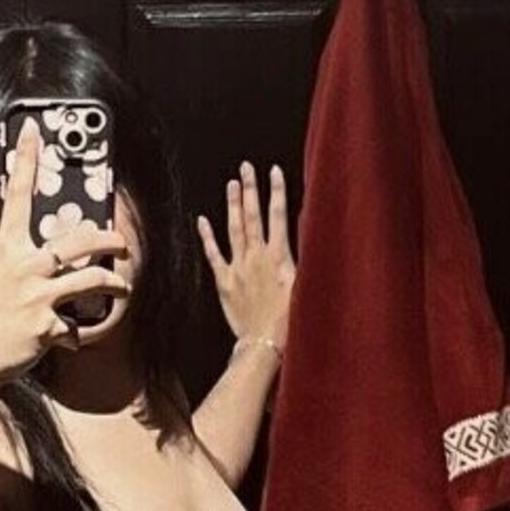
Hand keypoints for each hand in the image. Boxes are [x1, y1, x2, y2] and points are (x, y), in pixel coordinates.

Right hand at [0, 116, 130, 400]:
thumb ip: (9, 265)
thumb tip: (29, 261)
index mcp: (5, 252)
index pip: (17, 197)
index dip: (25, 160)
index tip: (33, 132)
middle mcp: (24, 267)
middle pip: (80, 240)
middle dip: (108, 238)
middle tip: (120, 241)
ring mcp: (37, 296)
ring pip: (93, 280)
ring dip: (114, 284)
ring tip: (121, 287)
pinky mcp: (48, 326)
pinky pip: (75, 328)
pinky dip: (73, 335)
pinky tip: (64, 340)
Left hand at [196, 159, 295, 351]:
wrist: (264, 343)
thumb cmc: (288, 320)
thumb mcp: (303, 287)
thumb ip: (301, 260)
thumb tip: (307, 237)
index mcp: (279, 256)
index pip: (278, 216)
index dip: (276, 191)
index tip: (274, 171)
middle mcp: (257, 256)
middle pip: (253, 215)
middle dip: (250, 189)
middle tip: (246, 167)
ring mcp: (238, 267)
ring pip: (234, 229)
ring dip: (232, 204)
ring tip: (232, 184)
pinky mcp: (224, 281)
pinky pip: (213, 254)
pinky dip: (207, 236)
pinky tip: (202, 220)